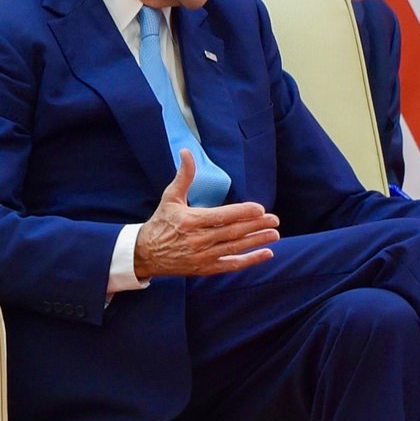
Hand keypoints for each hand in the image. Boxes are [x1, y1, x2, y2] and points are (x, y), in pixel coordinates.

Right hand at [133, 151, 279, 279]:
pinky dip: (249, 260)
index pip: (222, 216)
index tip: (260, 208)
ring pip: (234, 248)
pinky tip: (266, 254)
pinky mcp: (204, 269)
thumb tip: (186, 152)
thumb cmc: (161, 222)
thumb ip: (184, 176)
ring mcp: (202, 256)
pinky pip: (230, 265)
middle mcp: (198, 239)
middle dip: (256, 226)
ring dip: (256, 241)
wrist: (144, 254)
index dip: (242, 212)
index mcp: (191, 220)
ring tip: (274, 234)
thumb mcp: (170, 197)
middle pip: (232, 232)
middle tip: (275, 220)